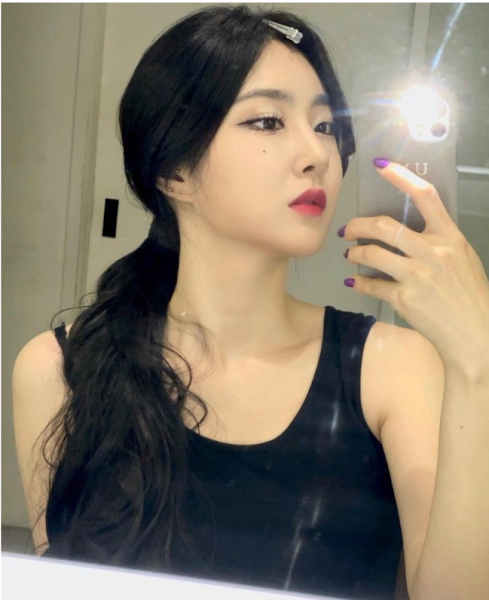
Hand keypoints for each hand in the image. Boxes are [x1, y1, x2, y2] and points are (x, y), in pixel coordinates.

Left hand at [340, 160, 488, 368]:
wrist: (475, 334)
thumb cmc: (470, 295)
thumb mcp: (462, 259)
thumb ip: (438, 242)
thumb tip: (407, 231)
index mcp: (450, 237)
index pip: (425, 196)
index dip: (401, 176)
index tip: (380, 165)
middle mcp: (432, 252)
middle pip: (385, 226)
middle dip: (358, 225)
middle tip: (347, 230)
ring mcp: (417, 275)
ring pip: (371, 254)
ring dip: (354, 253)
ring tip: (349, 255)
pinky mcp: (403, 299)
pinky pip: (372, 285)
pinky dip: (359, 282)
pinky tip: (354, 281)